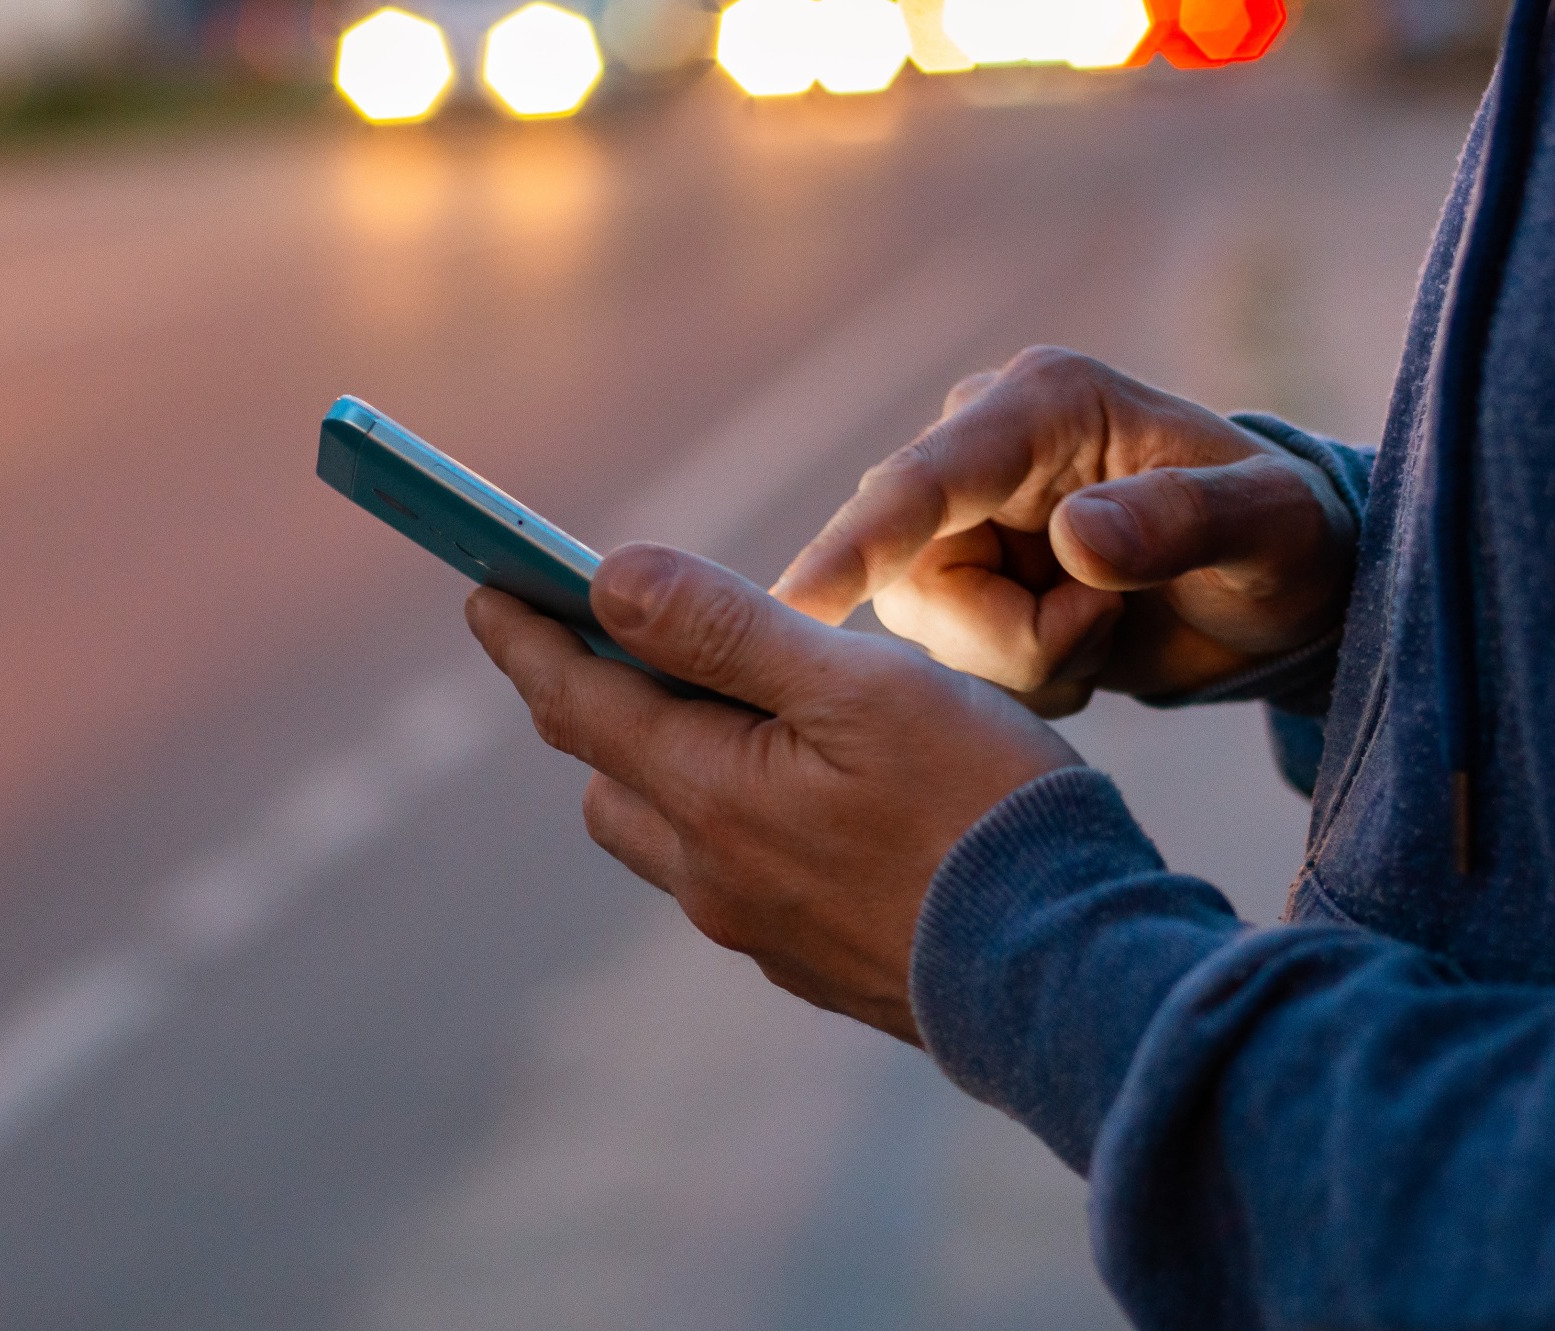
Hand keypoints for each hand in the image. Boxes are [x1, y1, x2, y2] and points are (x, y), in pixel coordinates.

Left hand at [466, 544, 1078, 1042]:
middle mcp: (711, 876)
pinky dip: (732, 823)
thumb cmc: (978, 809)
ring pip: (667, 837)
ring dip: (663, 770)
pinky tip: (803, 798)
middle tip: (609, 638)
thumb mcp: (856, 686)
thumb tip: (607, 579)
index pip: (576, 700)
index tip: (483, 588)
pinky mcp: (815, 962)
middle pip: (608, 776)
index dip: (525, 637)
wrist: (1071, 975)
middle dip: (593, 704)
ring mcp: (761, 930)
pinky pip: (734, 882)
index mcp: (707, 795)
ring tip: (723, 711)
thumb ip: (722, 630)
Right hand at [772, 347, 1356, 715]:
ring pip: (929, 621)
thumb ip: (1180, 523)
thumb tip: (1073, 537)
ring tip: (1107, 635)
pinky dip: (1022, 674)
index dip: (857, 543)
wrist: (1288, 596)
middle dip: (1007, 634)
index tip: (794, 604)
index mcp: (1046, 404)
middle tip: (1104, 632)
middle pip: (913, 569)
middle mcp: (987, 446)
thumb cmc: (1292, 544)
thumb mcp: (1270, 531)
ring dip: (1021, 658)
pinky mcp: (969, 576)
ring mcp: (971, 515)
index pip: (926, 479)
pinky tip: (1086, 650)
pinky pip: (951, 653)